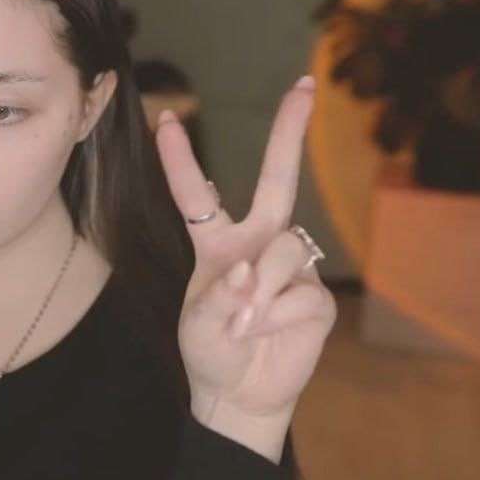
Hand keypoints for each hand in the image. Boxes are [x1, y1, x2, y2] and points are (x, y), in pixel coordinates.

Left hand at [155, 75, 336, 432]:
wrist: (240, 393)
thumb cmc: (211, 349)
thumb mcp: (198, 323)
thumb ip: (219, 297)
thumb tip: (248, 271)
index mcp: (218, 243)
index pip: (197, 196)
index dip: (180, 160)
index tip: (163, 118)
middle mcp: (257, 242)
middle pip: (278, 180)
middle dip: (290, 132)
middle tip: (304, 86)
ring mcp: (290, 265)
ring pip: (283, 249)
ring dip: (260, 290)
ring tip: (243, 324)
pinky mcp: (316, 295)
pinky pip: (300, 292)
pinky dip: (274, 316)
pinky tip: (265, 333)